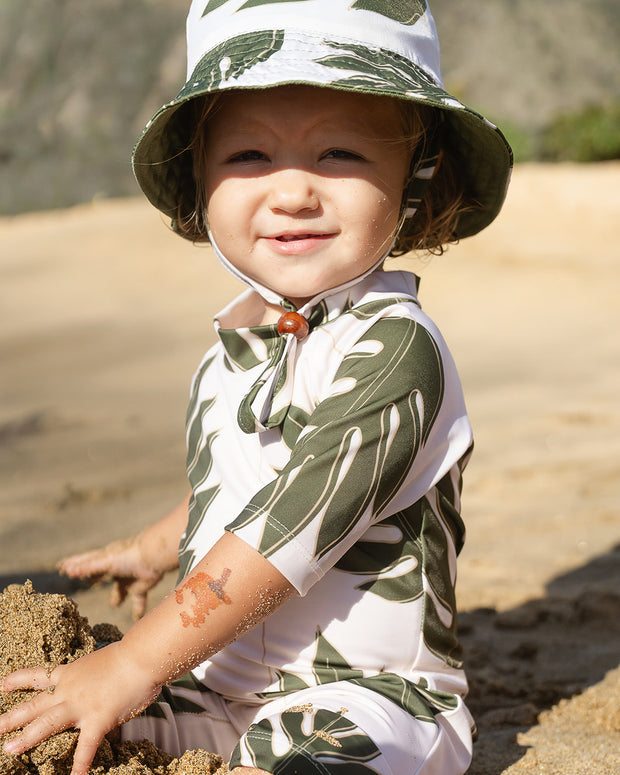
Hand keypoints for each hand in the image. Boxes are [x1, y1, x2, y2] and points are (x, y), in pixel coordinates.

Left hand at [0, 643, 159, 774]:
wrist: (140, 657)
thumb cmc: (130, 656)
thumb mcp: (102, 663)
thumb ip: (95, 678)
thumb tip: (102, 686)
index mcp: (71, 673)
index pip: (39, 676)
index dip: (19, 680)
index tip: (1, 685)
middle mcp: (70, 689)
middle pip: (34, 705)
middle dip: (11, 718)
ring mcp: (81, 705)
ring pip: (46, 723)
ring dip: (26, 738)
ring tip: (8, 750)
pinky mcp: (98, 720)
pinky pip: (85, 748)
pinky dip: (79, 766)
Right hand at [59, 536, 163, 619]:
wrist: (154, 557)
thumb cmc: (128, 556)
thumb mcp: (105, 562)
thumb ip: (87, 568)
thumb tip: (67, 570)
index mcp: (106, 558)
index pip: (86, 561)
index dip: (74, 564)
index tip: (61, 567)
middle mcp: (116, 567)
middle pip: (102, 574)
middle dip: (95, 578)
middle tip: (88, 583)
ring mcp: (129, 576)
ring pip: (121, 588)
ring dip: (118, 596)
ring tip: (115, 603)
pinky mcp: (141, 585)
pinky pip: (139, 599)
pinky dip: (138, 608)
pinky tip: (137, 618)